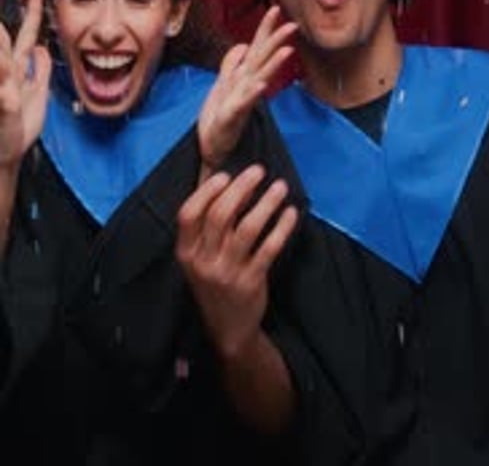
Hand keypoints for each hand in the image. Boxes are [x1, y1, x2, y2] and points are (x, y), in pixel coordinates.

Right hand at [0, 0, 51, 173]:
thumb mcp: (37, 92)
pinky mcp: (7, 106)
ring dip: (4, 51)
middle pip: (6, 42)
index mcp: (18, 69)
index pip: (25, 34)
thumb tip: (43, 49)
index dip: (31, 13)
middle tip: (15, 12)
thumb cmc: (19, 126)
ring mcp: (5, 90)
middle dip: (4, 30)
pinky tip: (10, 91)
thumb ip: (39, 70)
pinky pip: (8, 96)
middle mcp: (9, 75)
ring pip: (5, 62)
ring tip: (4, 44)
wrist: (8, 153)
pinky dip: (8, 91)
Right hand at [176, 164, 297, 359]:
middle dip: (241, 188)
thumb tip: (229, 184)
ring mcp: (227, 273)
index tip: (226, 175)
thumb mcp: (199, 259)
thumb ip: (207, 229)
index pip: (189, 214)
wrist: (228, 329)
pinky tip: (290, 214)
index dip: (207, 192)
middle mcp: (203, 261)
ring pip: (247, 228)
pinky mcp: (250, 282)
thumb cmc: (214, 282)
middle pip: (220, 215)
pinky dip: (281, 227)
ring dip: (265, 203)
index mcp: (186, 252)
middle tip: (259, 171)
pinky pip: (269, 248)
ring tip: (280, 187)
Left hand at [197, 5, 295, 171]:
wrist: (212, 146)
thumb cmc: (220, 116)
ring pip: (259, 78)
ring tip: (286, 51)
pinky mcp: (232, 116)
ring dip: (273, 65)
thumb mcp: (222, 83)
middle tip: (292, 26)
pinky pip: (243, 102)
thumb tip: (242, 45)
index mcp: (243, 76)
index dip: (265, 28)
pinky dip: (252, 93)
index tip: (275, 8)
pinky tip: (260, 84)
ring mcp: (241, 99)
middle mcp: (246, 85)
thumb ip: (232, 64)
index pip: (256, 47)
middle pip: (262, 58)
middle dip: (276, 41)